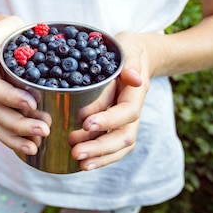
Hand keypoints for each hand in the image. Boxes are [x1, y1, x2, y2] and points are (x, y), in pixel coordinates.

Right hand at [0, 16, 51, 155]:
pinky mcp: (7, 111)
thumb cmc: (10, 33)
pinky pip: (5, 131)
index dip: (10, 97)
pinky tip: (34, 148)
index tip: (32, 103)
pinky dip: (16, 142)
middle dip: (19, 123)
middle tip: (44, 128)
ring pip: (0, 125)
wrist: (12, 39)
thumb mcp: (2, 28)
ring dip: (18, 137)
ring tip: (39, 143)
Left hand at [69, 31, 150, 170]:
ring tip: (78, 161)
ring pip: (119, 147)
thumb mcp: (129, 48)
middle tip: (75, 151)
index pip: (126, 112)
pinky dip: (100, 158)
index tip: (86, 123)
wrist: (136, 56)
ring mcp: (126, 122)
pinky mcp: (116, 127)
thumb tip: (134, 78)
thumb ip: (130, 63)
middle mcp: (132, 112)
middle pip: (124, 137)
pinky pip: (113, 148)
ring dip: (99, 157)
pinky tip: (81, 163)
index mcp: (135, 93)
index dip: (108, 120)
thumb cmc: (126, 50)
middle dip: (100, 147)